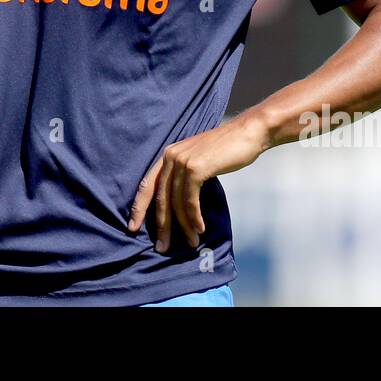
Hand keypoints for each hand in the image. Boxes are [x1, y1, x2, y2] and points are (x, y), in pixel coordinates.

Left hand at [127, 112, 266, 251]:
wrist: (247, 133)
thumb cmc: (226, 150)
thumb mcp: (198, 161)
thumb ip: (185, 176)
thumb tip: (178, 205)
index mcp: (168, 155)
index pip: (147, 184)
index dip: (138, 207)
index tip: (133, 228)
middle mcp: (170, 157)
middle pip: (160, 197)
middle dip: (161, 225)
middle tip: (162, 247)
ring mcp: (182, 161)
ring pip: (176, 202)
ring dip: (184, 226)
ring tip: (191, 243)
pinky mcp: (195, 168)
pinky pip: (190, 200)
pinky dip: (194, 217)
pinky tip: (200, 229)